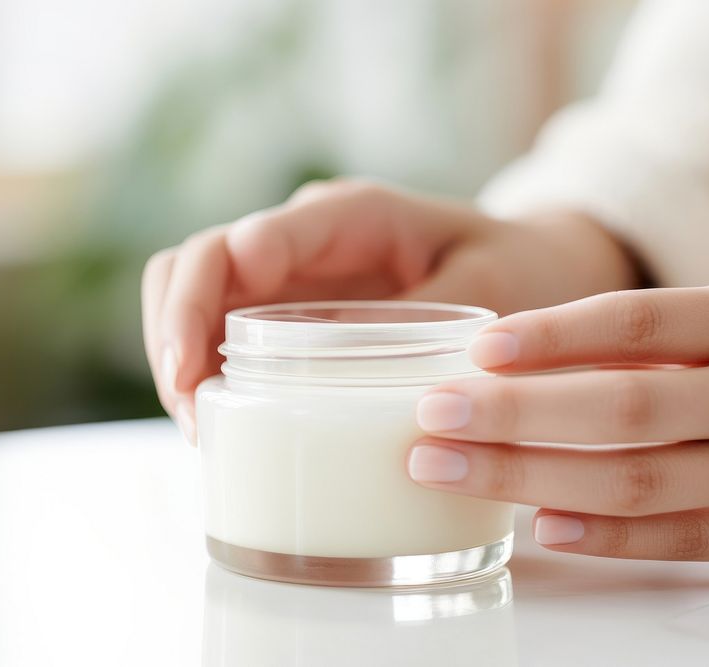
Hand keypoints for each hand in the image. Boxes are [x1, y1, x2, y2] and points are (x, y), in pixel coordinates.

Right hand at [141, 179, 636, 439]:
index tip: (197, 370)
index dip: (205, 297)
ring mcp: (295, 271)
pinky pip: (222, 326)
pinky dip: (201, 368)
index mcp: (352, 215)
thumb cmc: (519, 270)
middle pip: (198, 261)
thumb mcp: (485, 289)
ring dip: (176, 353)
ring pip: (194, 289)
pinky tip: (214, 420)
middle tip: (189, 411)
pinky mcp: (294, 308)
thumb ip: (420, 323)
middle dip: (173, 331)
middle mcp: (307, 235)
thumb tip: (349, 382)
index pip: (250, 239)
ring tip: (196, 428)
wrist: (535, 266)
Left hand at [407, 276, 708, 568]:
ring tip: (453, 469)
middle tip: (433, 417)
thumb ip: (673, 337)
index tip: (478, 349)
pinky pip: (683, 540)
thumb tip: (549, 359)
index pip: (638, 321)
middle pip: (621, 406)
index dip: (551, 336)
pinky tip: (542, 526)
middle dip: (513, 414)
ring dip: (532, 476)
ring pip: (637, 479)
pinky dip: (608, 535)